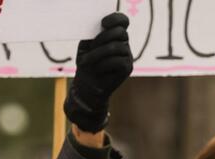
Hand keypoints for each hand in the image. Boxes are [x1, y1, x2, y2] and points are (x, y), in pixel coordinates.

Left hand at [64, 13, 132, 132]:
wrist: (87, 85)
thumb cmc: (86, 63)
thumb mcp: (86, 46)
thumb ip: (94, 35)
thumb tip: (100, 29)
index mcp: (114, 35)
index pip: (122, 21)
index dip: (115, 19)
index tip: (103, 23)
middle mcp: (123, 43)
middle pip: (120, 32)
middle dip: (103, 38)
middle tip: (91, 47)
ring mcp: (127, 55)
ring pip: (117, 47)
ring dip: (99, 53)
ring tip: (86, 62)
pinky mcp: (128, 68)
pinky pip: (118, 61)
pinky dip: (104, 64)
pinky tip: (97, 69)